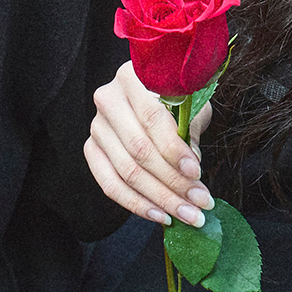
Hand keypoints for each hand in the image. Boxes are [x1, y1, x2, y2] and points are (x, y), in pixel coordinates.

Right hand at [85, 60, 215, 227]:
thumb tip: (191, 169)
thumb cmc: (176, 96)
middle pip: (139, 151)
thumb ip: (189, 130)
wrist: (151, 92)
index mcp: (133, 77)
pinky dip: (136, 204)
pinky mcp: (92, 149)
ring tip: (187, 215)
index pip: (153, 119)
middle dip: (173, 183)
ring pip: (127, 172)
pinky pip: (110, 184)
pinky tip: (159, 215)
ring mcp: (96, 126)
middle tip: (199, 204)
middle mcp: (108, 99)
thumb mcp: (190, 103)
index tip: (197, 173)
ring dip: (160, 199)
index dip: (175, 150)